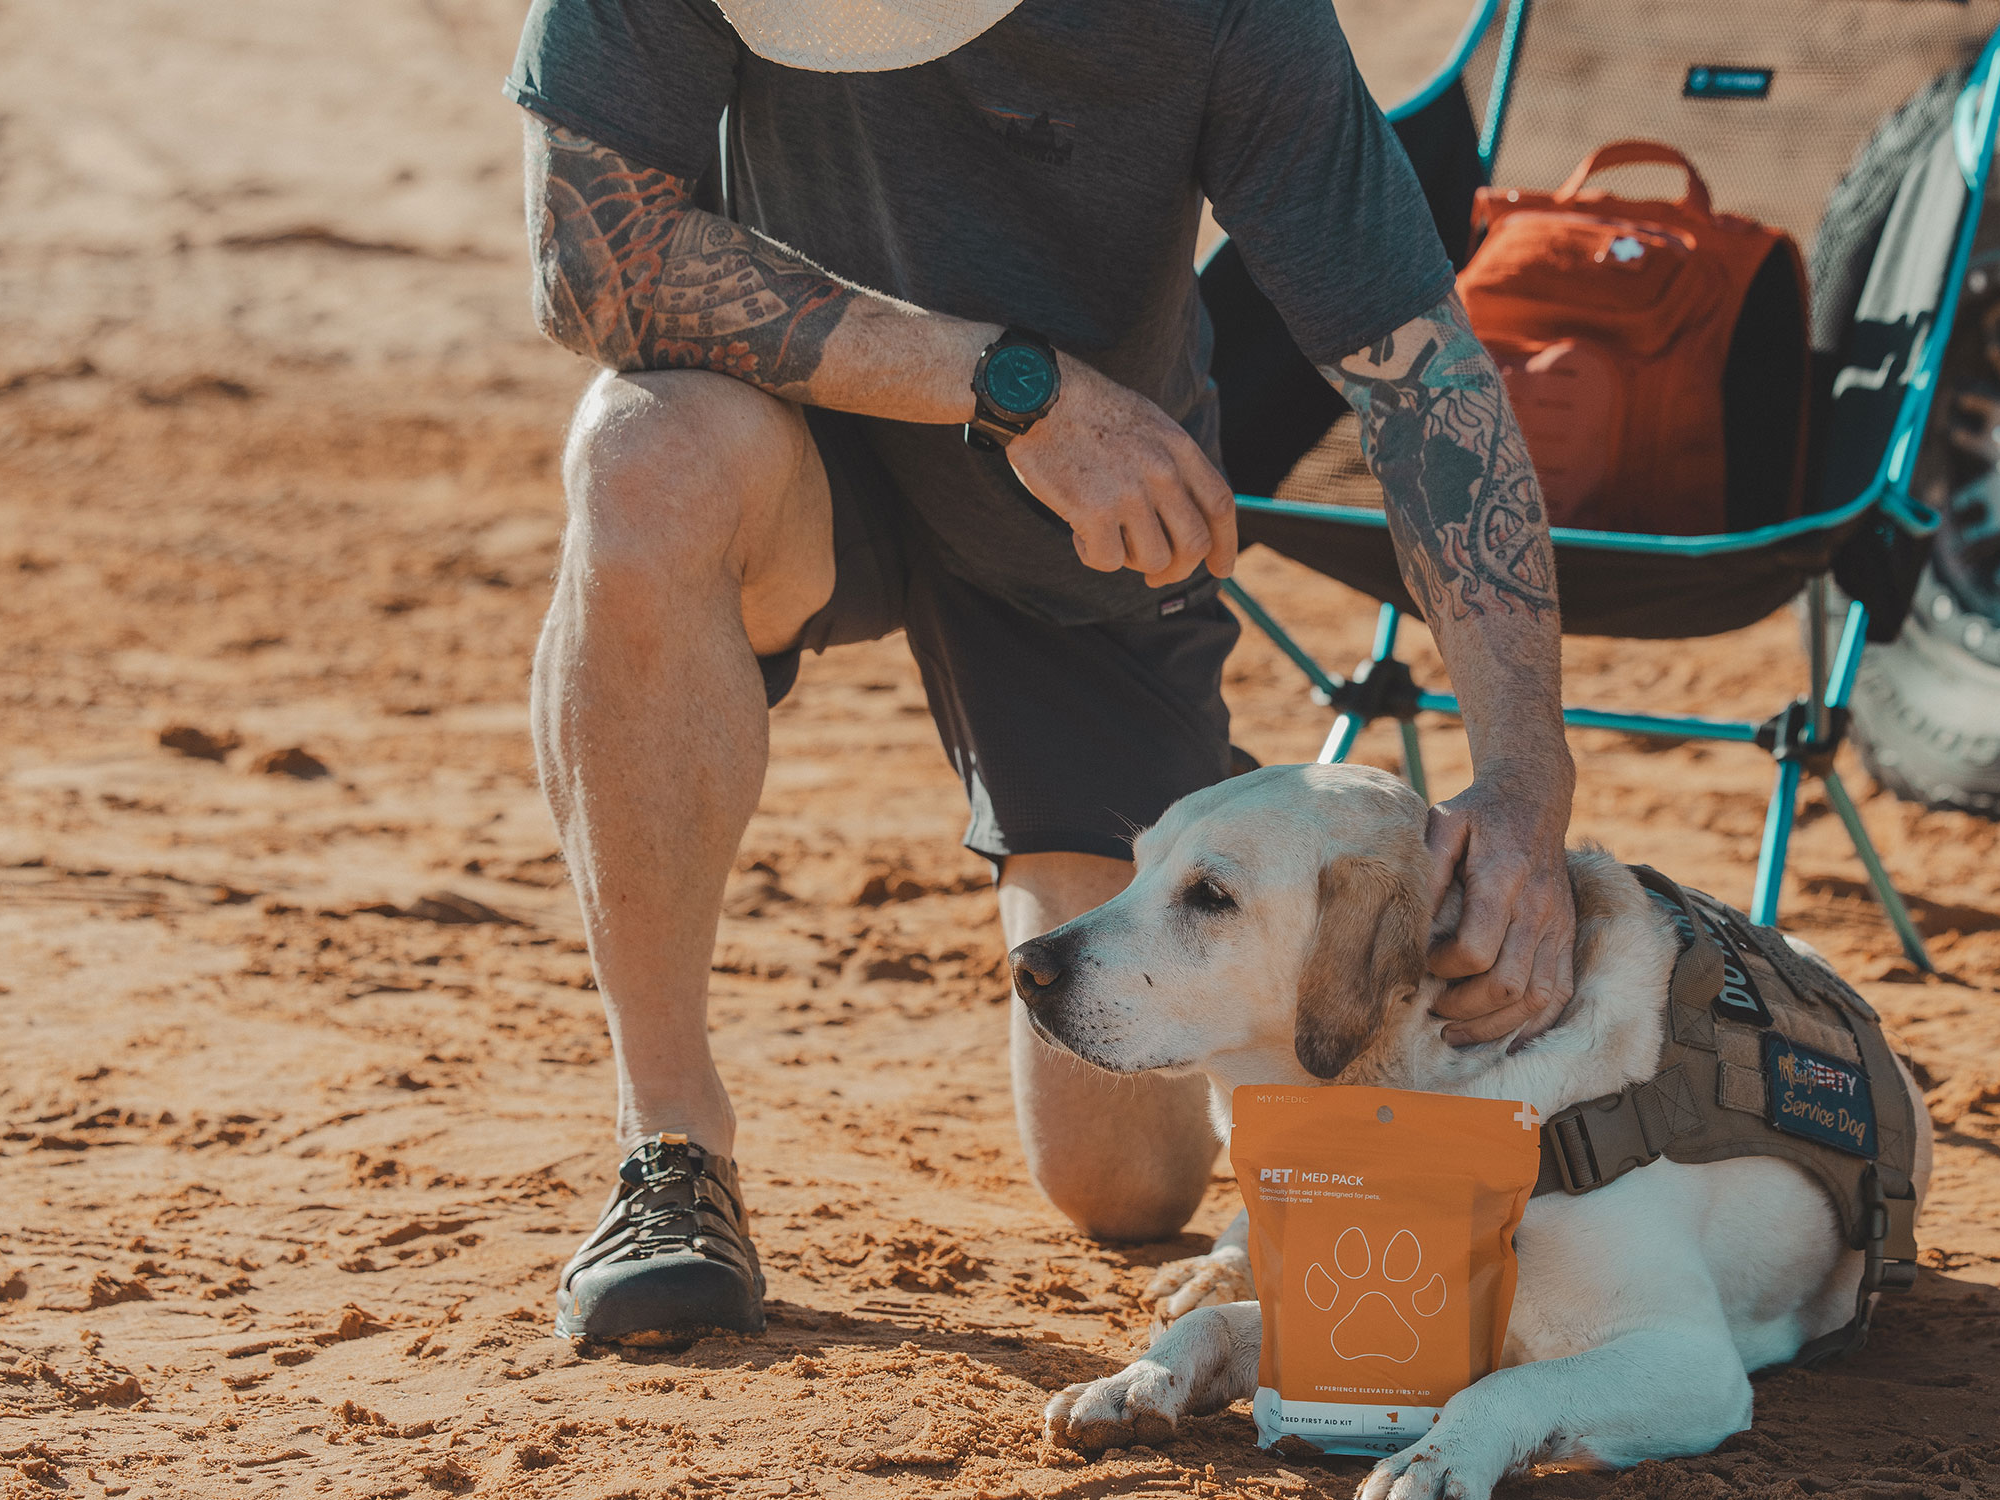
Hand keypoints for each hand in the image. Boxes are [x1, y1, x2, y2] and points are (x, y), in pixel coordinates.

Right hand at [1004, 355, 1236, 586]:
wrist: (1038, 394)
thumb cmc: (1085, 410)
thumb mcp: (1145, 423)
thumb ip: (1170, 464)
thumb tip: (1182, 518)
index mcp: (1178, 447)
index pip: (1219, 505)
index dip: (1224, 544)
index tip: (1219, 568)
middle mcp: (1162, 471)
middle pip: (1194, 543)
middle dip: (1178, 569)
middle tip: (1156, 576)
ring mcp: (1130, 492)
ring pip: (1154, 559)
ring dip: (1131, 560)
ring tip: (1106, 536)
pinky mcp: (1094, 511)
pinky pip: (1108, 561)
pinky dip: (1092, 555)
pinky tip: (1078, 533)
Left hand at [1422, 764, 1575, 1046]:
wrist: (1534, 797)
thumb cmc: (1478, 814)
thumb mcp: (1442, 824)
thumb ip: (1427, 870)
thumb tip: (1412, 921)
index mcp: (1503, 877)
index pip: (1476, 949)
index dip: (1444, 968)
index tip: (1422, 965)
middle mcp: (1537, 907)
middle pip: (1507, 984)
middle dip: (1464, 1009)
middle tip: (1432, 1012)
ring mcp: (1557, 925)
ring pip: (1536, 998)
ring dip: (1494, 1026)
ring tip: (1456, 1033)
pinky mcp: (1566, 936)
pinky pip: (1558, 994)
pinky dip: (1531, 1025)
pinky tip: (1501, 1038)